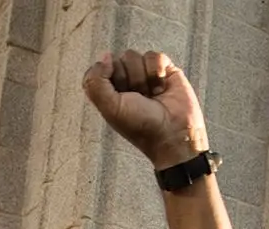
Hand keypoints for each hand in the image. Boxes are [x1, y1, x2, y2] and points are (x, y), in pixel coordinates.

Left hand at [83, 50, 208, 169]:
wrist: (173, 133)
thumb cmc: (141, 126)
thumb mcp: (110, 108)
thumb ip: (95, 82)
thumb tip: (106, 56)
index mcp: (109, 91)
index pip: (100, 68)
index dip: (108, 78)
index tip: (118, 96)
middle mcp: (125, 81)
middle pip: (118, 60)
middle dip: (128, 79)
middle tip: (139, 99)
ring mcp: (144, 75)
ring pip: (135, 56)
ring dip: (143, 78)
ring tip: (152, 96)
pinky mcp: (164, 70)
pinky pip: (154, 56)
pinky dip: (157, 72)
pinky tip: (162, 88)